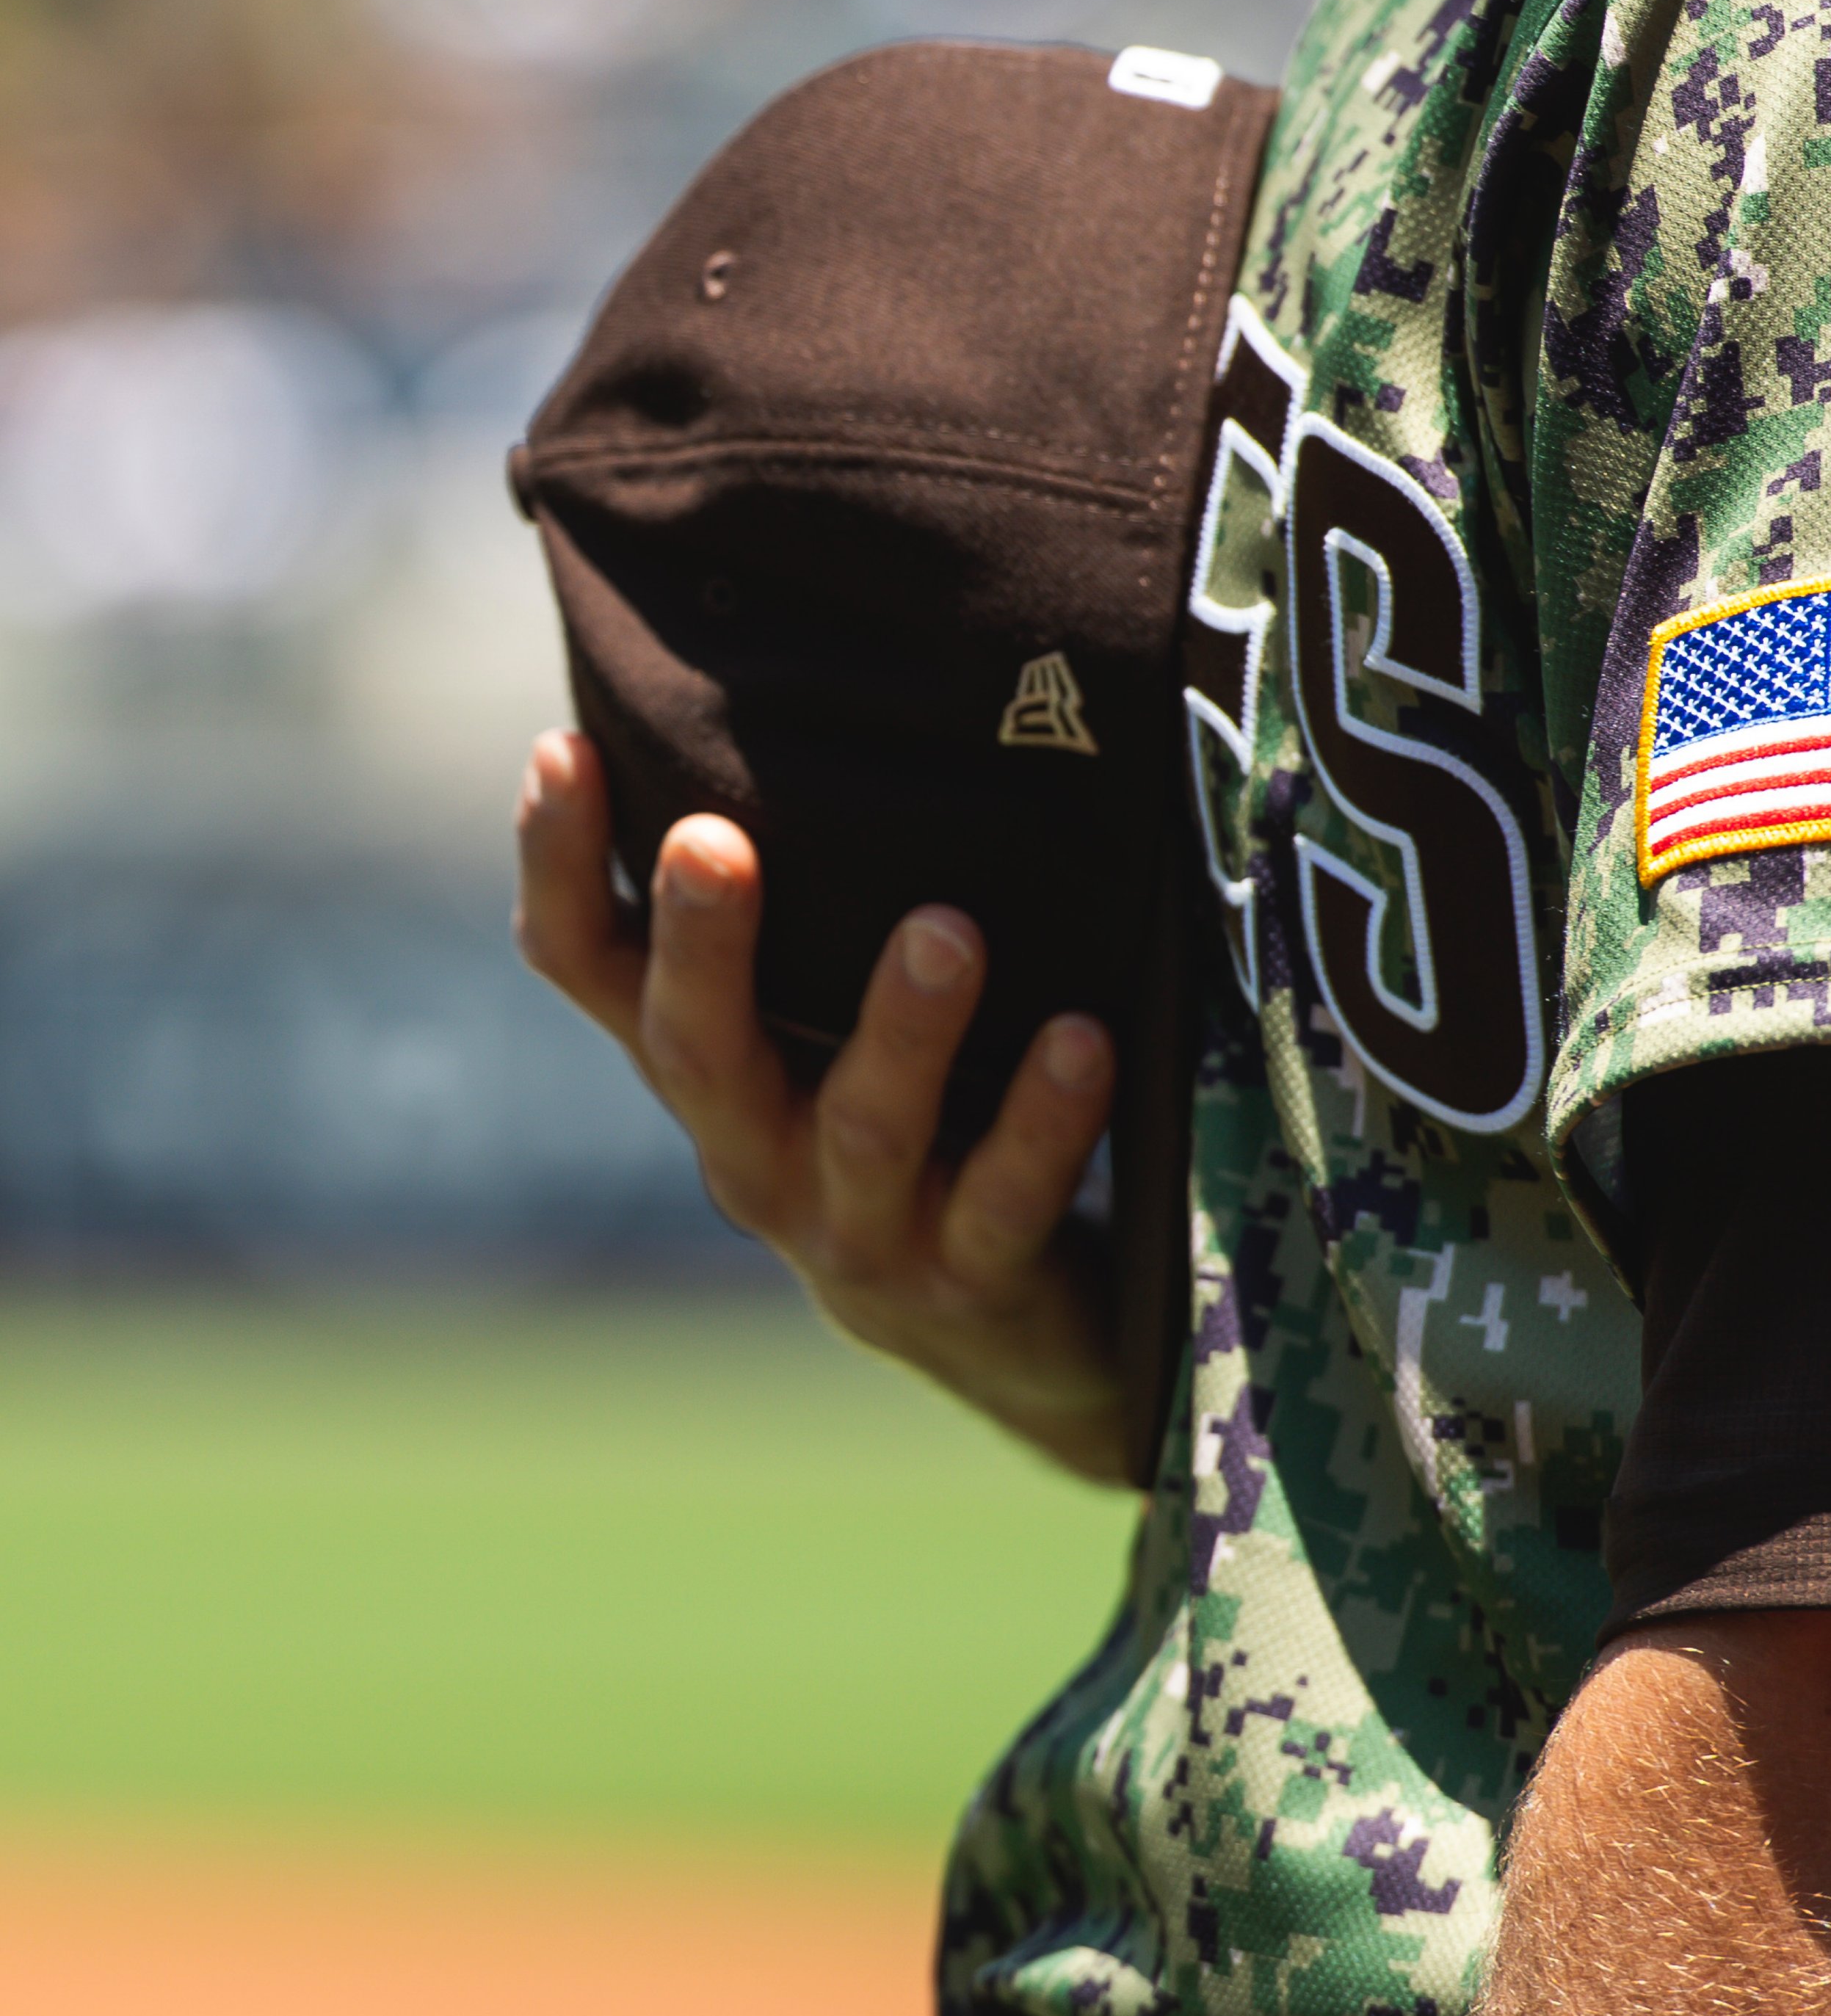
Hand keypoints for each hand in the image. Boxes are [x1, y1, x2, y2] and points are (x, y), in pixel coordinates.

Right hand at [513, 728, 1133, 1481]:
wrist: (990, 1331)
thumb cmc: (900, 1112)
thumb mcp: (816, 1017)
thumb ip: (800, 900)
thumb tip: (798, 684)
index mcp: (705, 1068)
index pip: (588, 972)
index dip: (560, 872)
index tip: (564, 749)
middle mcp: (751, 1149)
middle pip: (697, 1053)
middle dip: (703, 947)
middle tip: (711, 840)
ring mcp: (856, 1226)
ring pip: (861, 1127)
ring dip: (901, 1029)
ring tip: (948, 930)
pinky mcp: (969, 1276)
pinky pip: (1006, 1198)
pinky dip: (1043, 1120)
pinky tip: (1085, 1039)